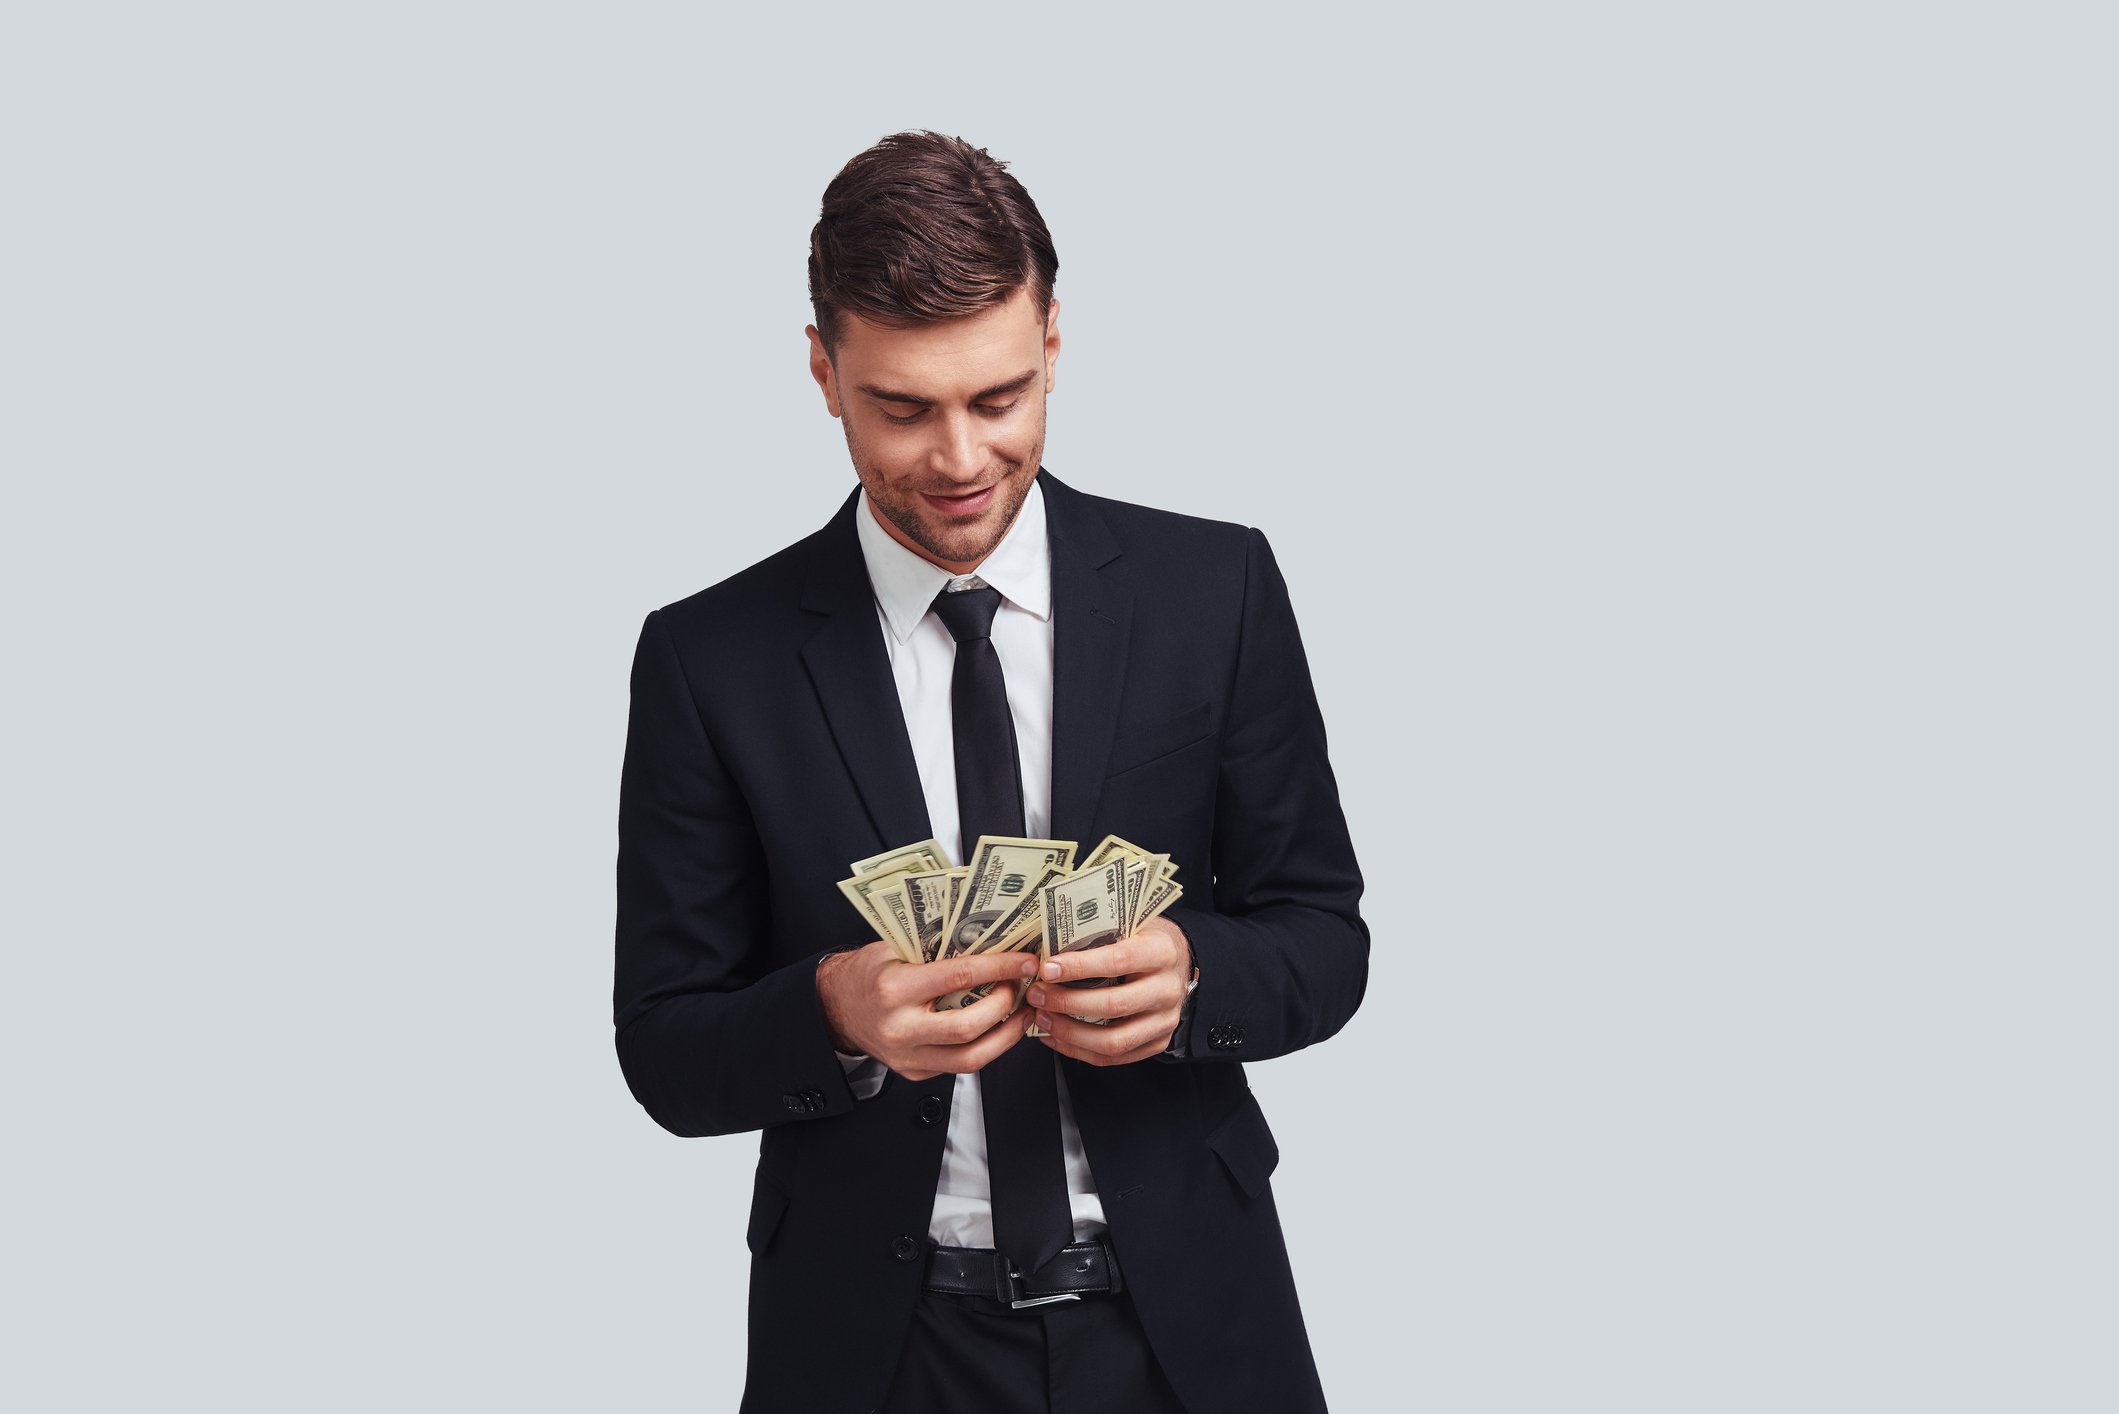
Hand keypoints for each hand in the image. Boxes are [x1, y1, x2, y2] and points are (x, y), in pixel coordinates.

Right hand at [816, 942, 1040, 1081]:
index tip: (1024, 961)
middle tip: (1021, 986)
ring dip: (1005, 1036)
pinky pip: (959, 1066)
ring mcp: (907, 1057)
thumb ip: (936, 949)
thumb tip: (990, 941)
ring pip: (970, 1059)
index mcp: (895, 989)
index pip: (958, 977)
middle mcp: (900, 1028)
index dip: (999, 968)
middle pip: (968, 1026)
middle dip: (1005, 1005)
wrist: (835, 1008)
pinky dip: (985, 1047)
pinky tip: (998, 1029)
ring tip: (1021, 1013)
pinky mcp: (914, 1073)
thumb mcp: (895, 949)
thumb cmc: (868, 973)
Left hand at [1026, 915, 1193, 1065]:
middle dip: (1067, 1003)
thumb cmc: (1143, 939)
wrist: (1177, 962)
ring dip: (1070, 1032)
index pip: (1119, 961)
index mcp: (1161, 952)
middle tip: (1037, 995)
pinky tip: (1054, 1036)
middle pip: (1114, 1005)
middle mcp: (1167, 989)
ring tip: (1042, 1018)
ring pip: (1113, 1040)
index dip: (1079, 967)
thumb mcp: (1128, 924)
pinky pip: (1114, 1057)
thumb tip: (1047, 947)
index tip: (1047, 968)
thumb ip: (1097, 934)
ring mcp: (1164, 1021)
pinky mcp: (1157, 1043)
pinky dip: (1078, 1050)